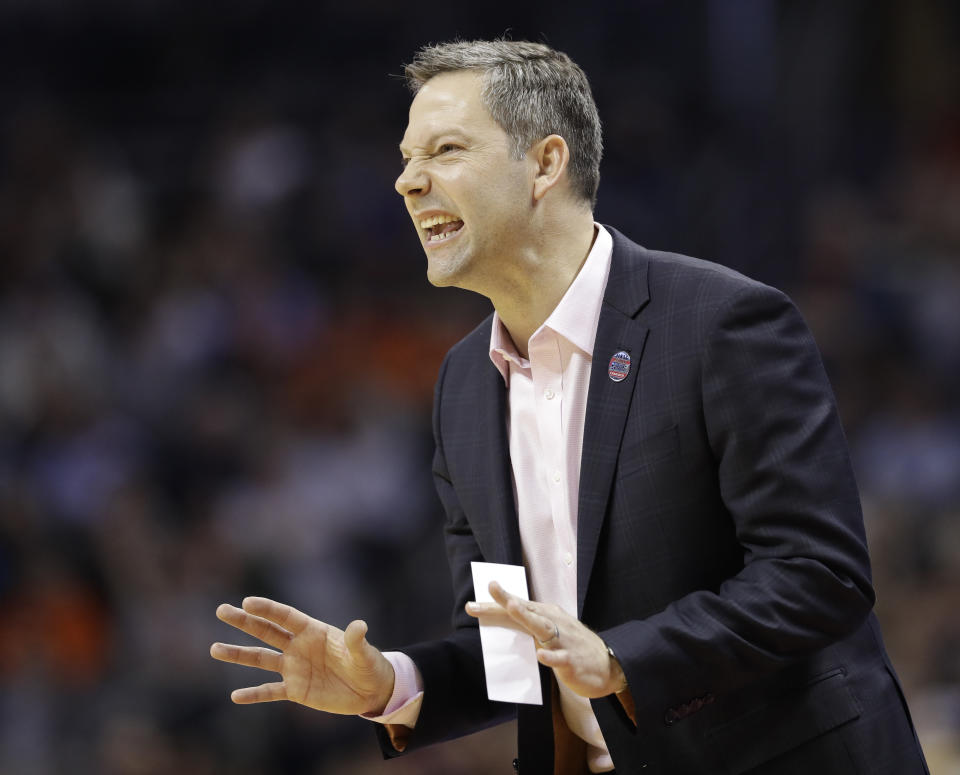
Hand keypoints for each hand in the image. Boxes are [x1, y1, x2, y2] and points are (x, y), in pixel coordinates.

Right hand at [210, 597, 394, 715]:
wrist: (370, 690)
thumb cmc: (369, 665)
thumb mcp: (364, 654)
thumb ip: (356, 641)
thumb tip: (359, 626)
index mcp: (313, 631)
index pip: (286, 617)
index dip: (268, 609)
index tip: (247, 602)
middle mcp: (299, 646)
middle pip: (266, 631)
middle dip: (244, 621)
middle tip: (222, 610)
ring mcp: (295, 668)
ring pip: (261, 660)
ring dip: (239, 655)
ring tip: (215, 649)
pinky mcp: (296, 690)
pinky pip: (270, 691)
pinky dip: (254, 694)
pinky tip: (235, 696)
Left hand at [465, 582, 626, 698]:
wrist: (609, 665)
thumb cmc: (572, 646)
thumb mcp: (550, 633)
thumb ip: (527, 628)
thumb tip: (502, 622)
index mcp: (546, 616)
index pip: (517, 607)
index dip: (494, 604)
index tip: (471, 605)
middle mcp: (553, 623)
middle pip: (526, 610)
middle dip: (507, 600)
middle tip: (491, 588)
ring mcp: (562, 641)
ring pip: (543, 627)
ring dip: (527, 616)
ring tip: (512, 607)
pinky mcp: (572, 661)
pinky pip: (560, 658)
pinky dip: (551, 657)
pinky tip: (542, 656)